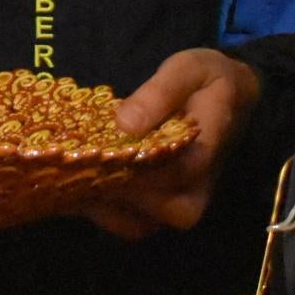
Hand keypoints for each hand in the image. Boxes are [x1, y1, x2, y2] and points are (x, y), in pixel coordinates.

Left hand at [87, 48, 260, 236]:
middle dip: (117, 192)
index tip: (98, 153)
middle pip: (161, 211)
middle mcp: (196, 188)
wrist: (226, 97)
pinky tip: (71, 184)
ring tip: (68, 178)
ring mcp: (177, 202)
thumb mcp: (188, 70)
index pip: (175, 173)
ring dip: (102, 206)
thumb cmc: (205, 81)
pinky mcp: (157, 206)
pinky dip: (98, 211)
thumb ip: (160, 94)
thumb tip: (126, 124)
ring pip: (140, 224)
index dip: (135, 168)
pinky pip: (127, 222)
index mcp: (206, 152)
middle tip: (79, 168)